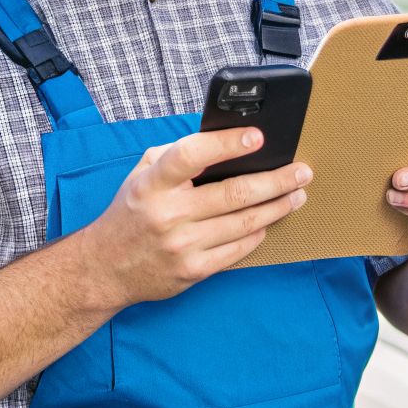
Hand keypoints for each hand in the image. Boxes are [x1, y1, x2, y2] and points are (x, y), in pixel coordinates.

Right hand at [85, 127, 312, 306]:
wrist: (106, 267)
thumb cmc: (131, 213)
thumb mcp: (140, 175)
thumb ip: (174, 156)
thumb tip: (222, 142)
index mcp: (152, 184)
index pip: (192, 155)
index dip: (227, 144)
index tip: (258, 136)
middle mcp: (168, 214)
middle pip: (234, 193)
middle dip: (276, 180)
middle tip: (301, 171)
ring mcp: (183, 245)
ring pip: (245, 222)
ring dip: (278, 206)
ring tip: (296, 194)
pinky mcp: (195, 270)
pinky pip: (239, 249)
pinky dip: (259, 232)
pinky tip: (268, 220)